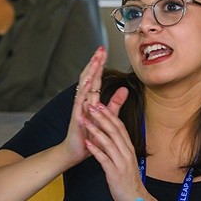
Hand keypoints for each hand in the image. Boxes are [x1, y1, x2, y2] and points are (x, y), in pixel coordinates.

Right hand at [62, 46, 107, 164]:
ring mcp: (79, 108)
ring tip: (95, 61)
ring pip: (84, 87)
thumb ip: (115, 103)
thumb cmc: (90, 135)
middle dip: (94, 63)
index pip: (96, 78)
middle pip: (89, 78)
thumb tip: (125, 89)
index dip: (99, 64)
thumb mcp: (106, 117)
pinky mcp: (77, 117)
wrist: (76, 151)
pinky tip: (87, 84)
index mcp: (91, 100)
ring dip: (89, 73)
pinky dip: (83, 92)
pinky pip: (79, 103)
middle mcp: (84, 101)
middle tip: (100, 49)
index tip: (104, 51)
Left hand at [83, 97, 142, 200]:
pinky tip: (87, 144)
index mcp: (129, 149)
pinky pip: (104, 159)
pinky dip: (95, 150)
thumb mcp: (127, 162)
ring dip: (96, 130)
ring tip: (85, 121)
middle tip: (91, 106)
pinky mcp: (115, 173)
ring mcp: (121, 163)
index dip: (109, 115)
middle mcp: (127, 153)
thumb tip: (113, 139)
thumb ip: (120, 150)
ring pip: (109, 142)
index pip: (120, 127)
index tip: (100, 104)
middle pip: (114, 131)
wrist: (137, 200)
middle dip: (102, 117)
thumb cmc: (129, 182)